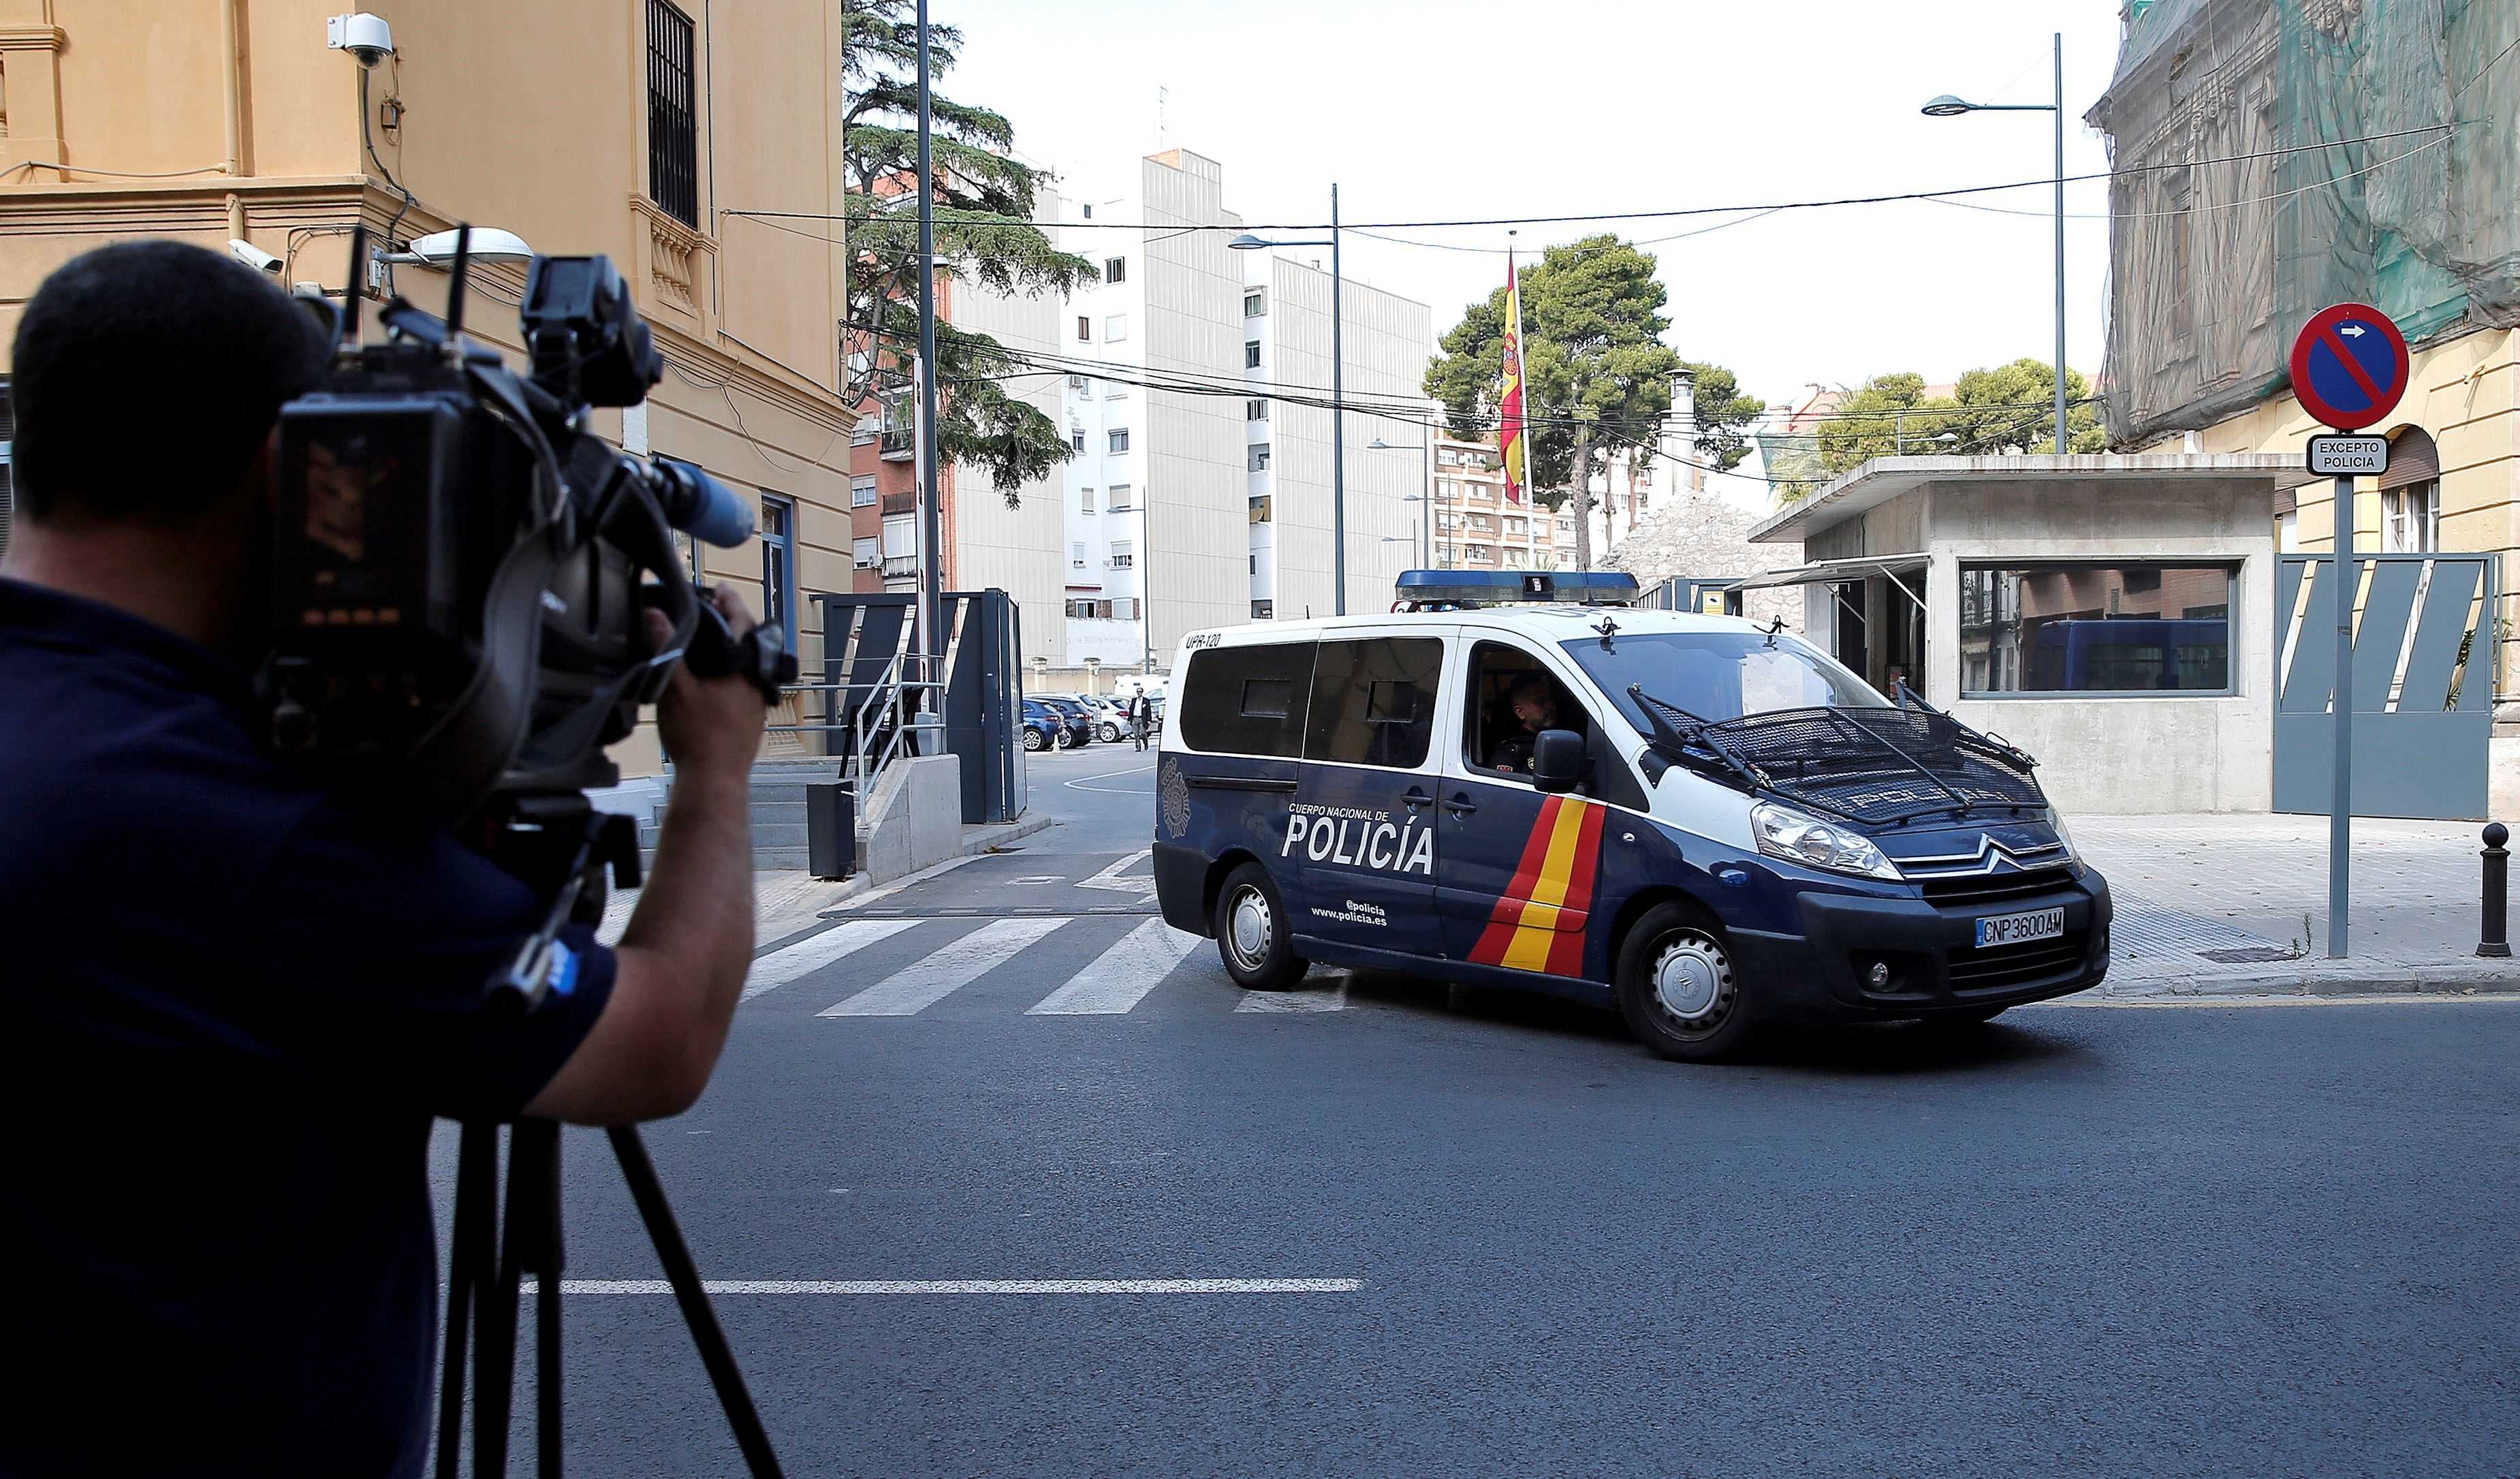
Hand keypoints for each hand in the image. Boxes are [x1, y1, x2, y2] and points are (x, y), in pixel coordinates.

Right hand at [646, 582, 766, 776]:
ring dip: (732, 649)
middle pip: (748, 642)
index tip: (721, 588)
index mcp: (743, 668)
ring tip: (711, 640)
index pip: (741, 621)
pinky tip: (713, 678)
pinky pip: (744, 684)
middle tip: (715, 609)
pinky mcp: (752, 719)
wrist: (715, 780)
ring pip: (747, 664)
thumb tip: (654, 613)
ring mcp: (757, 701)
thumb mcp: (674, 687)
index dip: (730, 601)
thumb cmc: (697, 735)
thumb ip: (665, 648)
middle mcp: (757, 682)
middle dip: (732, 624)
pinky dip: (731, 672)